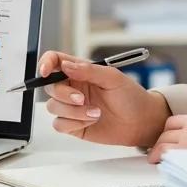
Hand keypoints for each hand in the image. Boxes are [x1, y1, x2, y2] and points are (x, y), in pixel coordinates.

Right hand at [39, 52, 170, 147]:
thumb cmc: (131, 96)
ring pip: (52, 106)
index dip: (45, 64)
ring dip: (73, 112)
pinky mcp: (73, 125)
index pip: (54, 61)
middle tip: (82, 99)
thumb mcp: (113, 77)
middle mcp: (73, 87)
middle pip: (50, 87)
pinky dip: (73, 124)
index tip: (45, 72)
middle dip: (63, 94)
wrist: (141, 122)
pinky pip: (59, 124)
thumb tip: (66, 65)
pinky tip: (90, 121)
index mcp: (79, 71)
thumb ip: (89, 70)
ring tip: (95, 113)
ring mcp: (71, 107)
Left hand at [146, 106, 186, 163]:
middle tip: (159, 147)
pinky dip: (159, 157)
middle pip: (169, 127)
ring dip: (158, 149)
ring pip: (164, 140)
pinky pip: (166, 153)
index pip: (184, 119)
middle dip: (163, 138)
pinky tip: (157, 163)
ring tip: (154, 157)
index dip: (176, 129)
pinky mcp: (185, 151)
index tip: (173, 137)